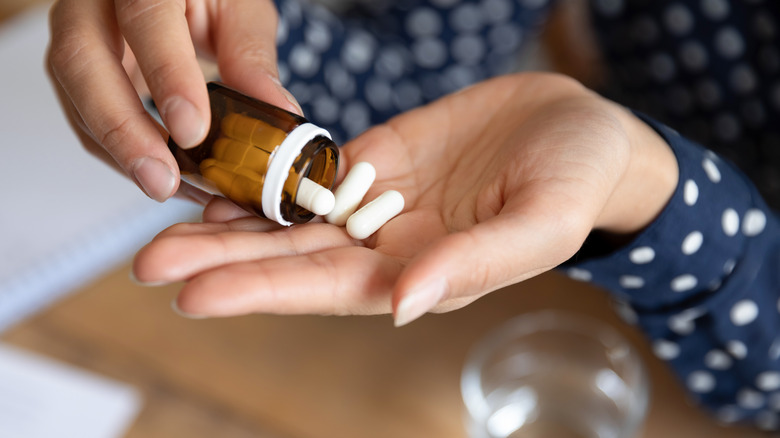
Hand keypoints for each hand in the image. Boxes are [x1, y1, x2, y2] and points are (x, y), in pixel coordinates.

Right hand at [47, 0, 299, 202]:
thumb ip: (251, 56)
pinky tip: (167, 176)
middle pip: (82, 61)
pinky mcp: (77, 72)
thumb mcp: (238, 8)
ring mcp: (76, 35)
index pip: (146, 19)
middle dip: (122, 130)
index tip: (193, 130)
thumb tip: (277, 112)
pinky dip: (123, 154)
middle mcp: (93, 2)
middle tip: (163, 179)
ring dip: (121, 152)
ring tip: (169, 187)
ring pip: (76, 97)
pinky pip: (85, 118)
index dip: (167, 75)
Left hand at [132, 73, 677, 324]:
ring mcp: (380, 202)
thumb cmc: (576, 183)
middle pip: (293, 259)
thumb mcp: (538, 225)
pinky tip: (224, 183)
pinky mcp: (380, 158)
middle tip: (149, 264)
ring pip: (293, 218)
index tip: (194, 295)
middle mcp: (389, 247)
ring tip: (164, 232)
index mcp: (422, 273)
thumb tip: (400, 306)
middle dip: (224, 262)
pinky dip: (269, 178)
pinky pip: (314, 172)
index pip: (329, 289)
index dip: (263, 291)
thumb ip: (472, 266)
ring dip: (231, 224)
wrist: (583, 131)